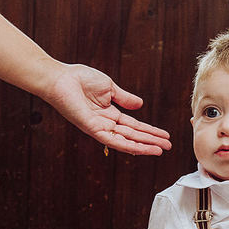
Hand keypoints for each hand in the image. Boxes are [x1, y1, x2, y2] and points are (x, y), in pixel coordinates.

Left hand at [42, 63, 171, 155]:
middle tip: (167, 147)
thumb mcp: (109, 87)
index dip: (149, 131)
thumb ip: (124, 98)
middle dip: (151, 141)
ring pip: (126, 140)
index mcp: (110, 113)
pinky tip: (140, 149)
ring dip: (144, 146)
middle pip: (133, 135)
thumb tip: (140, 105)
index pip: (134, 125)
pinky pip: (113, 140)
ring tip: (160, 150)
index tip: (164, 135)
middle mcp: (105, 123)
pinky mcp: (92, 129)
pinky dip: (128, 145)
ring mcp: (99, 128)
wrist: (61, 78)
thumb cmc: (79, 79)